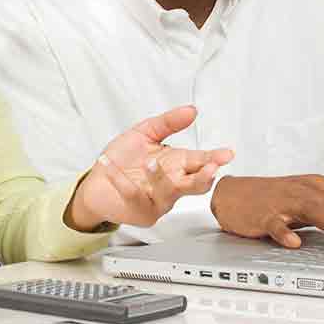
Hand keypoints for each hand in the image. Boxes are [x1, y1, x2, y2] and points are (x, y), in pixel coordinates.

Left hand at [68, 106, 234, 228]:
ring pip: (169, 192)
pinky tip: (111, 168)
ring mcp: (160, 201)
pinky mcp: (142, 212)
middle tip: (210, 167)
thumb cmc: (123, 159)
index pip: (201, 161)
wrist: (97, 182)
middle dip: (204, 177)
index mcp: (177, 164)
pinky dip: (123, 182)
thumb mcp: (144, 133)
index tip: (227, 153)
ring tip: (150, 163)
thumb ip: (168, 122)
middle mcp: (173, 184)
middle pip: (196, 184)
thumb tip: (191, 110)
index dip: (215, 158)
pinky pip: (136, 197)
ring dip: (160, 176)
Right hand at [210, 174, 323, 247]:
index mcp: (316, 186)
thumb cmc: (273, 199)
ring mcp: (282, 202)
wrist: (232, 195)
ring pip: (311, 210)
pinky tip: (294, 242)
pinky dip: (285, 234)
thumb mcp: (307, 200)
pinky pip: (275, 225)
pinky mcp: (263, 215)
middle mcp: (303, 191)